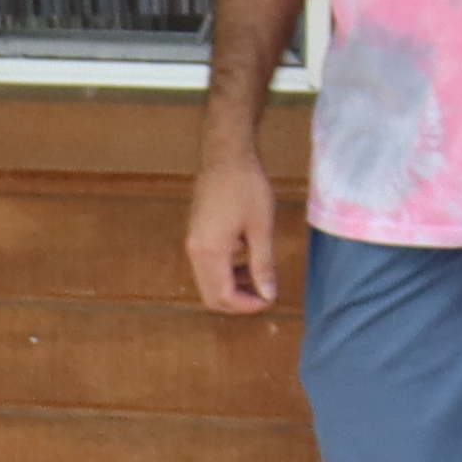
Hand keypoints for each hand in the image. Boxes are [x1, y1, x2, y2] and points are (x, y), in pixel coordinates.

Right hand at [183, 151, 286, 313]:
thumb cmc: (246, 186)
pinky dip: (225, 270)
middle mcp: (195, 251)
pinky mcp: (196, 233)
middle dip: (237, 301)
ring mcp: (193, 241)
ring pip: (208, 281)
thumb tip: (268, 294)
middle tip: (263, 294)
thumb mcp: (261, 228)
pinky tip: (246, 254)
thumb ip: (263, 265)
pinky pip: (206, 264)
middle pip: (211, 296)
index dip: (247, 306)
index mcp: (210, 252)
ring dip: (231, 286)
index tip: (268, 300)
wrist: (227, 155)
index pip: (223, 297)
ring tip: (257, 276)